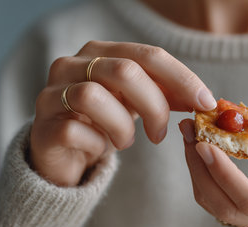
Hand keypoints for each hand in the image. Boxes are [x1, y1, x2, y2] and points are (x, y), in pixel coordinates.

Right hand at [30, 41, 215, 186]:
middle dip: (154, 106)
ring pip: (94, 97)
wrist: (63, 152)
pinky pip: (75, 131)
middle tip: (161, 134)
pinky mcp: (42, 126)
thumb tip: (205, 100)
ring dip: (122, 127)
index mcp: (100, 52)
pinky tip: (100, 148)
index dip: (181, 78)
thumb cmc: (104, 122)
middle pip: (125, 71)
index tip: (205, 103)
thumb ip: (166, 95)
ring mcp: (52, 93)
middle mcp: (71, 64)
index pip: (148, 55)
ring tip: (125, 141)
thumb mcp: (138, 103)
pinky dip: (98, 144)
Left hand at [179, 119, 247, 226]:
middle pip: (225, 206)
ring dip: (197, 170)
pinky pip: (217, 198)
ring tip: (189, 134)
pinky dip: (203, 174)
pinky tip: (199, 148)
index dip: (224, 174)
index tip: (204, 145)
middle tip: (189, 132)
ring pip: (216, 205)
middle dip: (200, 169)